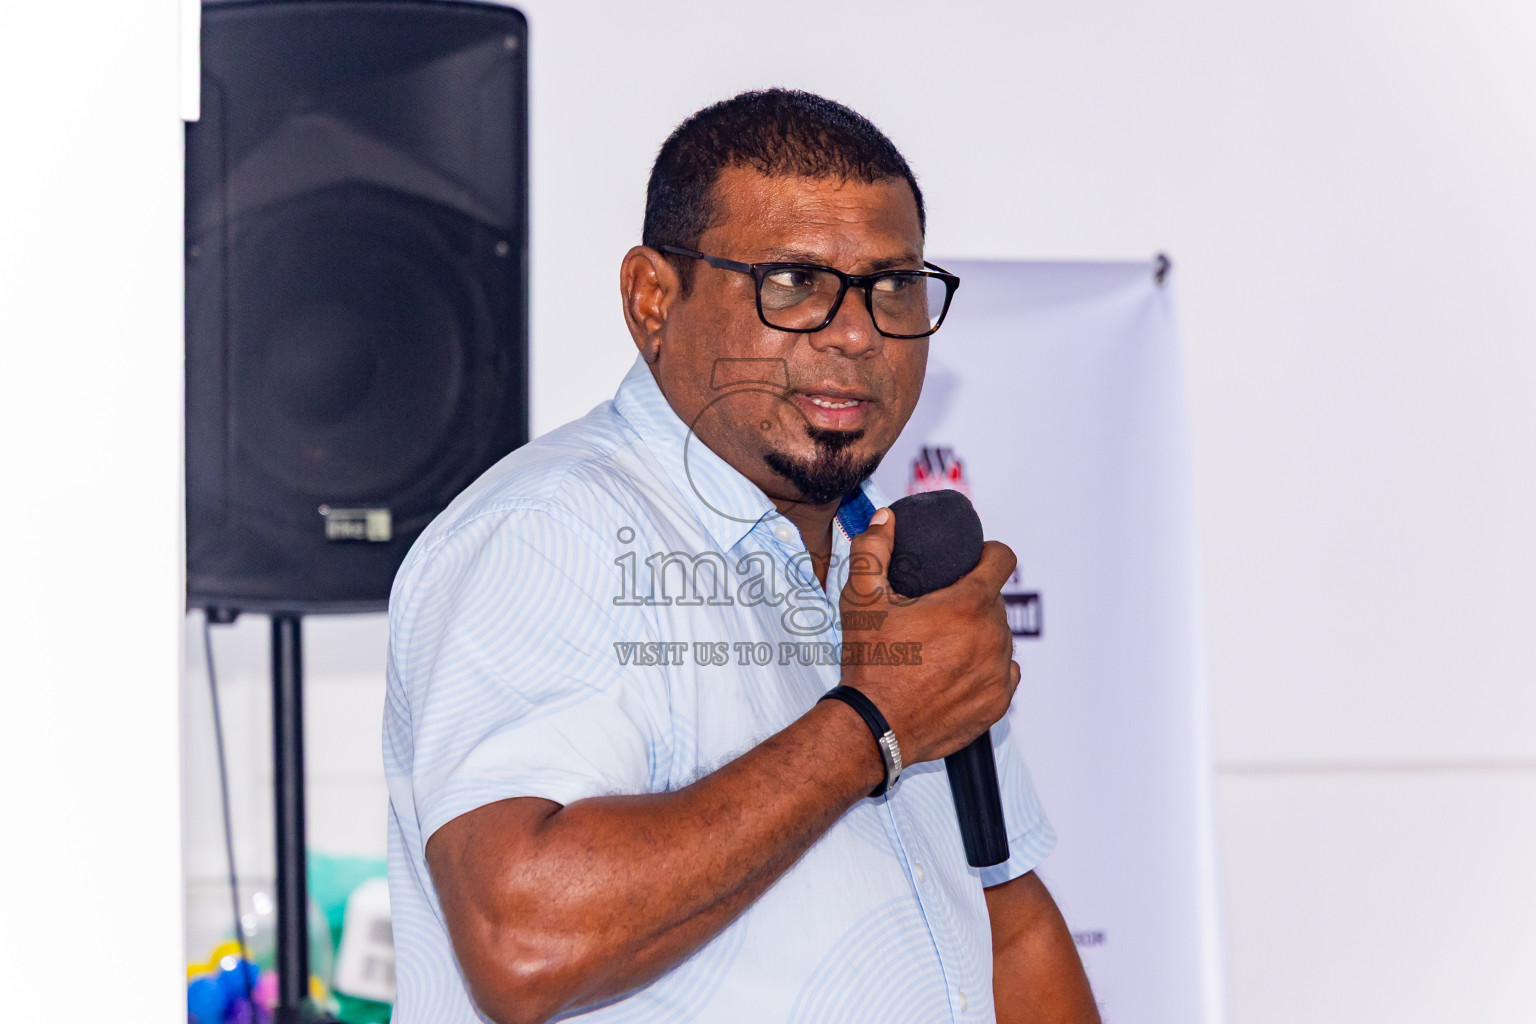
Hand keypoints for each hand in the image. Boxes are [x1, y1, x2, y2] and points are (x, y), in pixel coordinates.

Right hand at [839, 506, 1019, 766]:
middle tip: (938, 612)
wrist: (873, 728)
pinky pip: (1004, 673)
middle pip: (996, 602)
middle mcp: (993, 636)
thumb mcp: (861, 599)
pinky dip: (985, 669)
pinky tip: (954, 673)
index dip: (988, 554)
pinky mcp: (998, 703)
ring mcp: (999, 672)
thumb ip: (873, 550)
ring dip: (979, 635)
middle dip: (973, 601)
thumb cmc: (870, 664)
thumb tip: (885, 519)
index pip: (1003, 559)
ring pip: (1000, 638)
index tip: (972, 561)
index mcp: (968, 605)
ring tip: (943, 646)